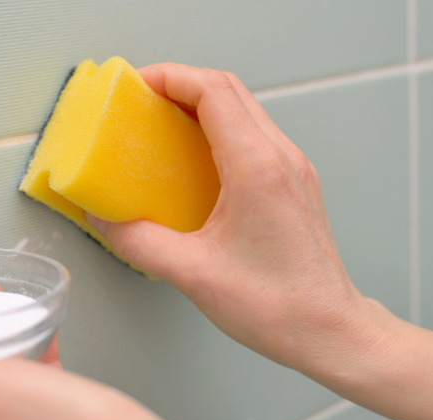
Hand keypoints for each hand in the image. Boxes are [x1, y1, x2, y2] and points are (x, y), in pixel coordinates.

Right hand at [87, 63, 432, 419]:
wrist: (329, 329)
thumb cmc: (278, 305)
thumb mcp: (192, 274)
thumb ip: (137, 242)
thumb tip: (103, 219)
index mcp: (257, 169)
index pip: (214, 92)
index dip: (171, 77)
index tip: (138, 84)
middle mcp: (281, 158)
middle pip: (229, 89)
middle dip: (180, 83)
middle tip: (142, 99)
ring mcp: (291, 168)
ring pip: (243, 108)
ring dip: (200, 104)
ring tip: (161, 122)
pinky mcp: (292, 183)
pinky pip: (251, 134)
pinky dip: (216, 128)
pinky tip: (192, 157)